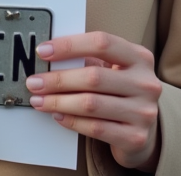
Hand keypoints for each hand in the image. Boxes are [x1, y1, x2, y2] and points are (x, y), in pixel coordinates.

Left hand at [27, 32, 162, 171]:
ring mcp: (143, 112)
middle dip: (57, 79)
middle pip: (93, 77)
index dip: (70, 46)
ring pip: (91, 104)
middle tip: (34, 82)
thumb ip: (89, 61)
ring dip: (58, 102)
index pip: (102, 43)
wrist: (147, 131)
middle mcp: (146, 83)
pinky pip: (95, 128)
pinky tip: (58, 115)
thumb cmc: (121, 93)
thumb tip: (48, 58)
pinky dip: (72, 121)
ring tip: (39, 101)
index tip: (43, 51)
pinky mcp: (136, 137)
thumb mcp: (114, 70)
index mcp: (140, 57)